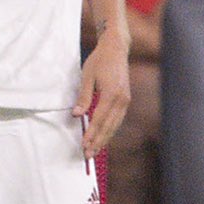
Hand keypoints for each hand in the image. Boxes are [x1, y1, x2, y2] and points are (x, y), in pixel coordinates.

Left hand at [78, 26, 131, 154]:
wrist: (116, 49)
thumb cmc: (99, 61)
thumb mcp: (87, 77)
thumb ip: (83, 97)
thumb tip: (77, 115)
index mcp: (111, 94)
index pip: (99, 119)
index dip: (91, 134)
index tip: (84, 145)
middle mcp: (121, 100)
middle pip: (109, 126)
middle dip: (98, 142)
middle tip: (88, 155)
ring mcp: (126, 100)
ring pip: (115, 125)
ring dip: (105, 139)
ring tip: (95, 150)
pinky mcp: (126, 100)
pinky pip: (118, 119)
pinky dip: (110, 130)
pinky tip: (103, 137)